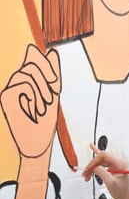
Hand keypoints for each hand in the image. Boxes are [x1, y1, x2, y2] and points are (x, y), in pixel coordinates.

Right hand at [1, 44, 60, 158]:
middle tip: (54, 89)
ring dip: (43, 89)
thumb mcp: (52, 96)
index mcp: (27, 81)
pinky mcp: (5, 97)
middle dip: (48, 71)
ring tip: (44, 106)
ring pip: (29, 71)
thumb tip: (52, 52)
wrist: (36, 145)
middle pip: (31, 57)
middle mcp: (16, 83)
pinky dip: (34, 96)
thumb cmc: (44, 123)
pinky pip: (23, 84)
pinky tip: (34, 110)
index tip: (54, 80)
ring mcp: (9, 89)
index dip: (45, 60)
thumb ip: (52, 76)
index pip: (33, 56)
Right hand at [82, 144, 128, 198]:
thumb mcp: (111, 183)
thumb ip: (102, 173)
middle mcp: (119, 162)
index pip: (104, 155)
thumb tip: (94, 167)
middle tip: (85, 174)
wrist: (127, 197)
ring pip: (100, 162)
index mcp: (121, 163)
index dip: (94, 161)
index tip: (88, 169)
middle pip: (101, 158)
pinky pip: (104, 161)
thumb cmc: (122, 192)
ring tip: (87, 176)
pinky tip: (93, 148)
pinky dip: (97, 158)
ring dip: (92, 168)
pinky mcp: (114, 167)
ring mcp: (116, 164)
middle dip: (91, 166)